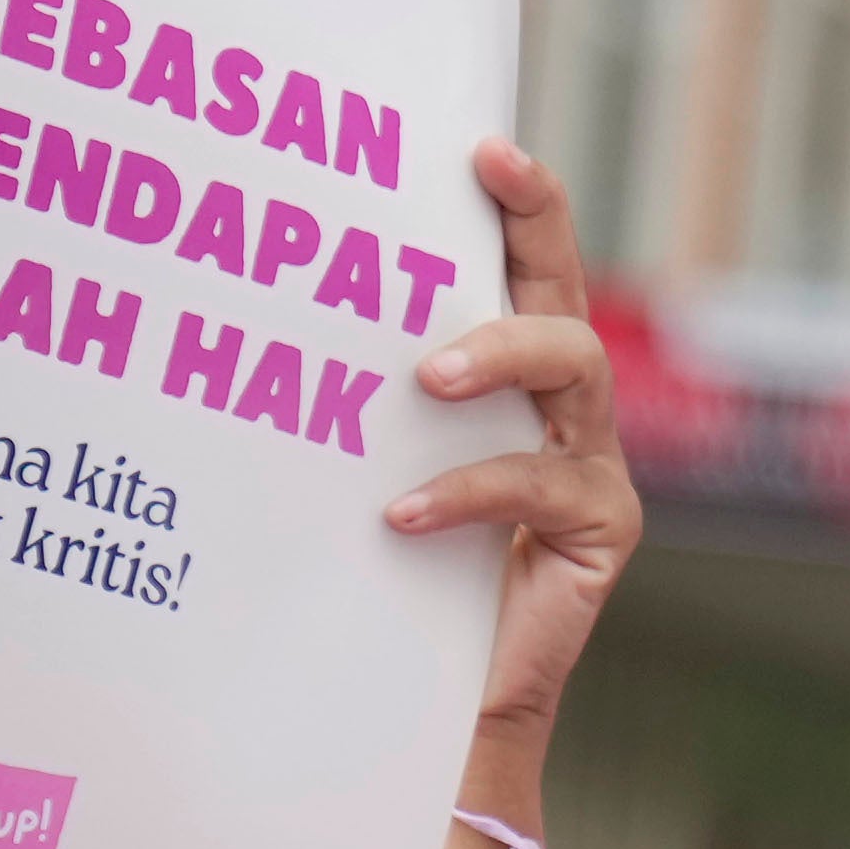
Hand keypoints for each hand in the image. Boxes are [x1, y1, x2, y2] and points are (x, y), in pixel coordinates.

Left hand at [389, 137, 642, 747]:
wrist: (435, 704)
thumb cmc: (386, 575)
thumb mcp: (364, 466)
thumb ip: (355, 403)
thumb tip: (245, 307)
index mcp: (516, 379)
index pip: (527, 267)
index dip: (521, 200)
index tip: (479, 144)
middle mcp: (566, 409)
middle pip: (565, 288)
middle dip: (536, 219)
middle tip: (490, 173)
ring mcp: (593, 465)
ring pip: (574, 366)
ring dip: (501, 350)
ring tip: (427, 376)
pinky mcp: (604, 531)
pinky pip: (541, 485)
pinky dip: (467, 490)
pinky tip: (403, 514)